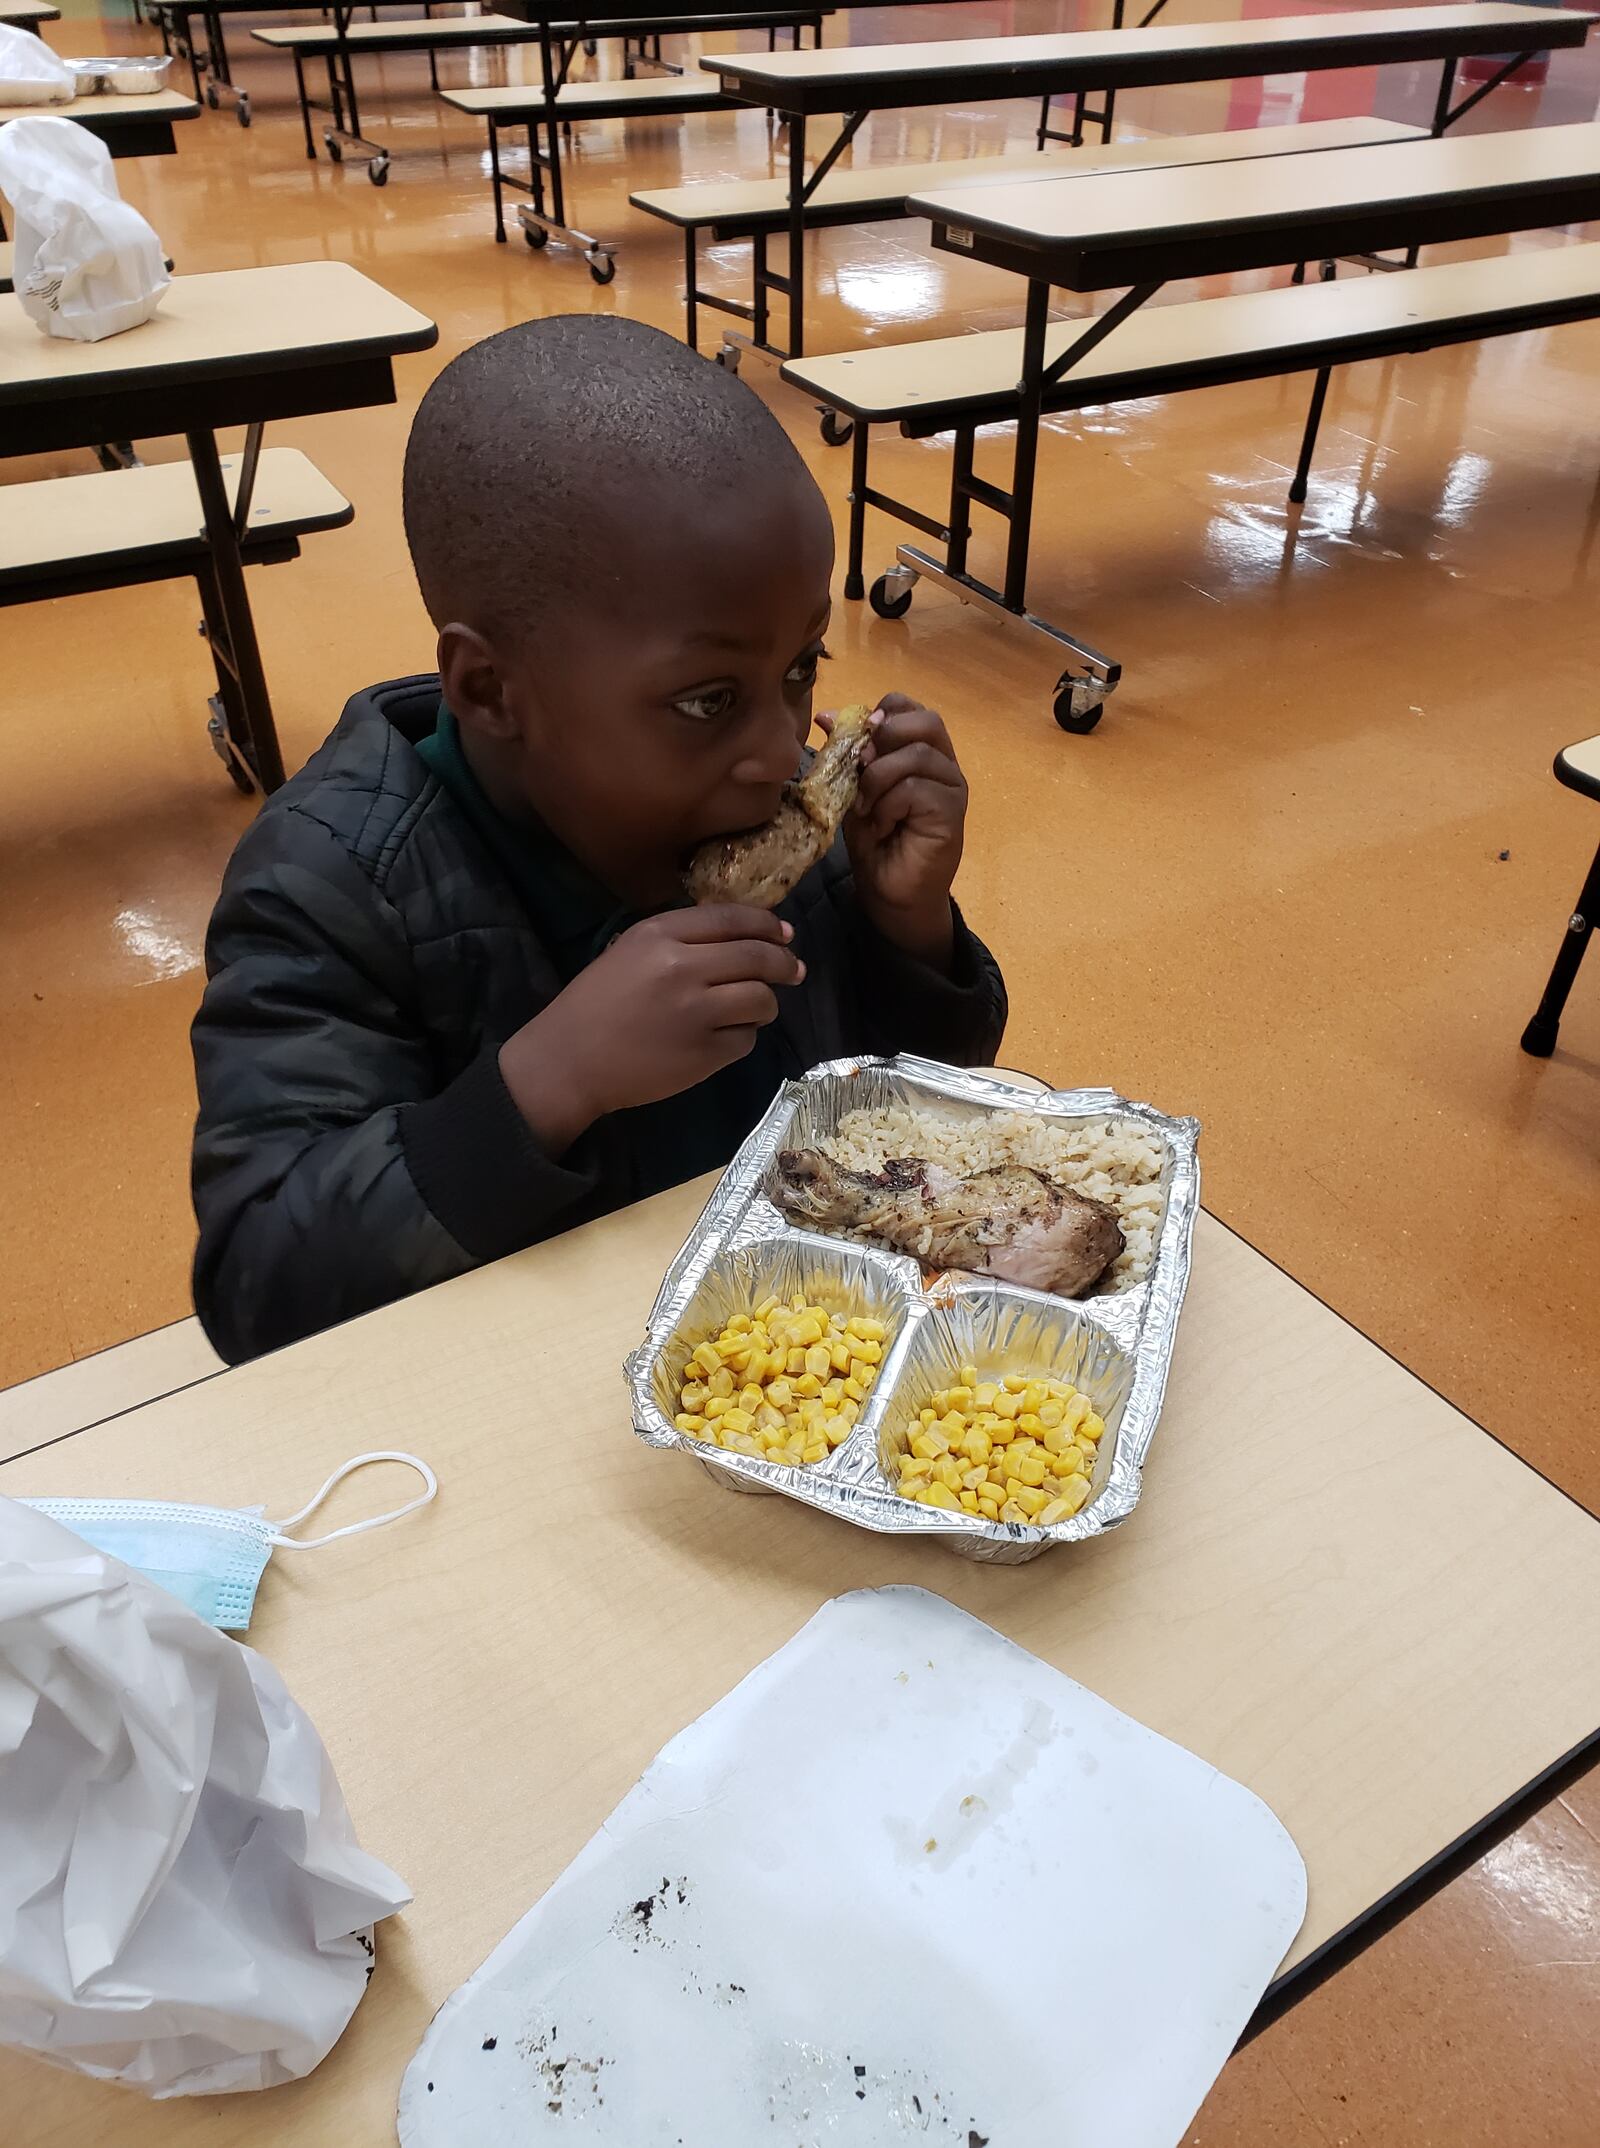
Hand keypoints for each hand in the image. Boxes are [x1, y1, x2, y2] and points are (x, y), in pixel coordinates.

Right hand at [499, 906, 803, 1153]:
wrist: (569, 1061)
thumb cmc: (595, 1004)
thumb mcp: (629, 952)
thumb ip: (680, 939)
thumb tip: (745, 936)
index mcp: (659, 934)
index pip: (733, 918)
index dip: (767, 925)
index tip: (785, 934)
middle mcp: (682, 967)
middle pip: (758, 957)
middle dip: (784, 963)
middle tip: (794, 970)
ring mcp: (696, 1012)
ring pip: (761, 999)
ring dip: (767, 1004)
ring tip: (755, 1009)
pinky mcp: (704, 1053)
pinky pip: (747, 1039)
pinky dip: (744, 1036)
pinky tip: (725, 1036)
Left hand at [822, 693, 965, 968]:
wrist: (890, 893)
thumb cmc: (875, 841)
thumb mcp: (853, 789)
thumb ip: (847, 754)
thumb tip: (827, 716)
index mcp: (922, 750)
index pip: (908, 706)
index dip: (879, 714)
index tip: (854, 740)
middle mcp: (945, 763)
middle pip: (925, 721)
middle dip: (884, 740)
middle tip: (860, 771)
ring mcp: (953, 788)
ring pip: (916, 755)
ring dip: (879, 780)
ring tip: (867, 809)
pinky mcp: (952, 813)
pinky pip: (915, 789)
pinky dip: (888, 805)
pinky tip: (882, 825)